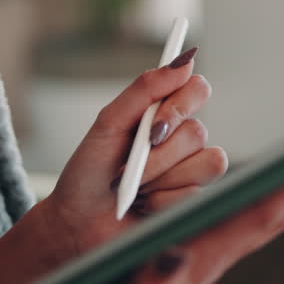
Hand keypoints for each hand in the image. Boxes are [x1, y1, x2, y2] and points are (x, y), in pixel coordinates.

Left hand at [26, 48, 228, 267]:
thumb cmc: (88, 171)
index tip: (155, 121)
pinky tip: (144, 206)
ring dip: (160, 177)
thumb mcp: (108, 124)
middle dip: (158, 153)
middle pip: (198, 131)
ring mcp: (191, 171)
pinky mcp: (193, 202)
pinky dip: (162, 200)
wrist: (77, 222)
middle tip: (129, 165)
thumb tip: (185, 60)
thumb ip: (144, 90)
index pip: (197, 90)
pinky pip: (195, 193)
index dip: (180, 104)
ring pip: (206, 162)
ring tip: (134, 186)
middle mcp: (182, 140)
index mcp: (163, 114)